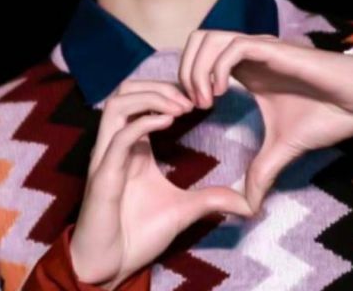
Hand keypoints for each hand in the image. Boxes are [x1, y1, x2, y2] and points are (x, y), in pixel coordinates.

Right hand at [70, 79, 252, 288]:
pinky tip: (169, 122)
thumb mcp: (184, 209)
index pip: (140, 96)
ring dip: (151, 97)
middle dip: (159, 85)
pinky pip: (118, 138)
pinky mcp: (103, 176)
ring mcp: (107, 157)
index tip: (198, 99)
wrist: (112, 267)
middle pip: (126, 90)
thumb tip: (248, 203)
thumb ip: (212, 198)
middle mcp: (116, 144)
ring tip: (181, 107)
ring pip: (117, 104)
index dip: (168, 89)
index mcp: (131, 144)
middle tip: (191, 99)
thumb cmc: (139, 234)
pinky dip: (143, 123)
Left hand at [178, 31, 352, 212]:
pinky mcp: (275, 50)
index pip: (198, 57)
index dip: (185, 81)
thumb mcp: (283, 148)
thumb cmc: (325, 114)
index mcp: (245, 69)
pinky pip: (235, 47)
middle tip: (191, 107)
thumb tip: (247, 206)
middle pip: (196, 40)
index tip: (189, 114)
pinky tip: (220, 95)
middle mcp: (248, 54)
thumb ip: (261, 171)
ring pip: (209, 38)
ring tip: (204, 102)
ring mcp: (260, 48)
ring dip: (197, 70)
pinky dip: (218, 68)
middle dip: (183, 71)